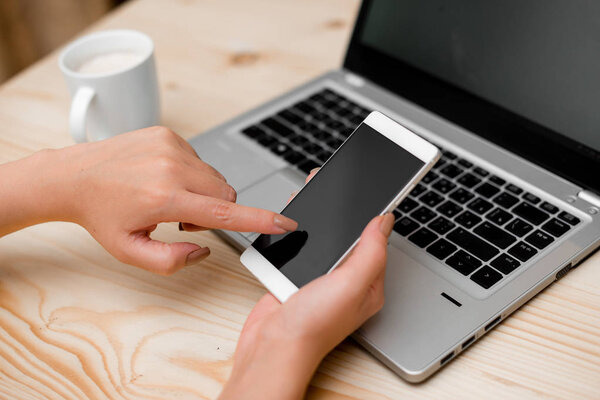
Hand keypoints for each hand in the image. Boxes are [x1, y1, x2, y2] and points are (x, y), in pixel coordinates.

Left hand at [0, 126, 296, 273]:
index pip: (224, 211)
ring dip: (203, 192)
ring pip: (215, 177)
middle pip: (226, 193)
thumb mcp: (130, 251)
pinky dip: (190, 174)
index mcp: (164, 198)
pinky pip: (200, 160)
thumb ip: (171, 261)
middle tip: (180, 219)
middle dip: (215, 210)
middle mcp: (172, 166)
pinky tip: (162, 179)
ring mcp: (171, 145)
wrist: (74, 176)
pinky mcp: (168, 134)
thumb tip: (203, 247)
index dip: (260, 219)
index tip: (286, 222)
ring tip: (168, 197)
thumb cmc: (102, 214)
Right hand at [220, 170, 394, 399]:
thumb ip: (370, 251)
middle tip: (339, 182)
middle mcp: (347, 281)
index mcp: (368, 284)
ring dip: (322, 218)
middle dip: (344, 210)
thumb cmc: (313, 326)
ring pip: (326, 239)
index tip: (373, 189)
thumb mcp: (351, 284)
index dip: (374, 214)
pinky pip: (305, 247)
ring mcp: (323, 279)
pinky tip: (296, 218)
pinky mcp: (300, 277)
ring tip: (317, 191)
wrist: (272, 346)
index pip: (377, 241)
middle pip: (350, 236)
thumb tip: (384, 220)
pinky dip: (301, 231)